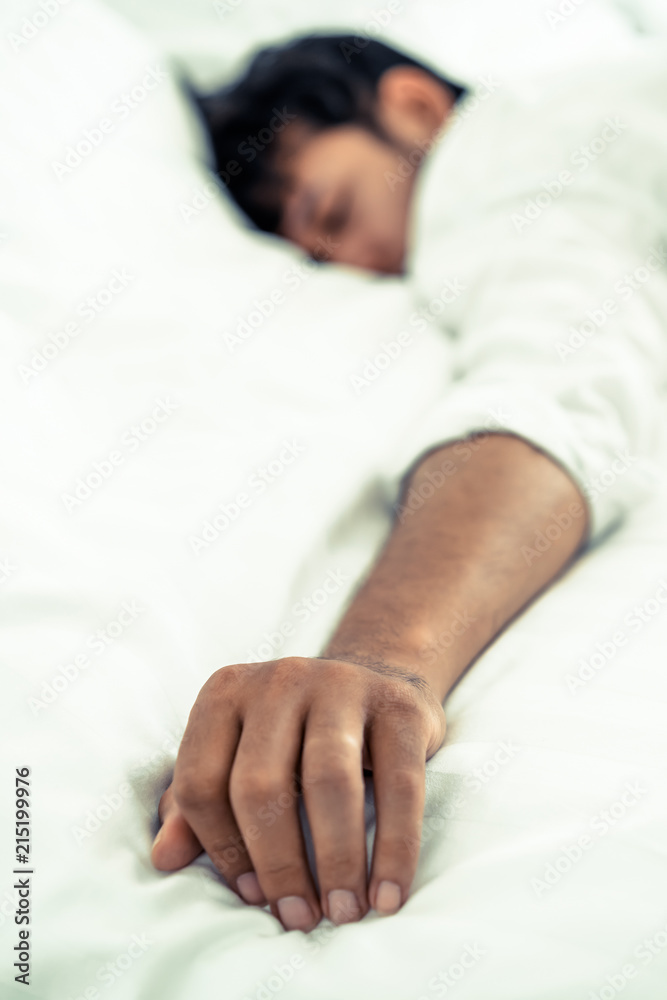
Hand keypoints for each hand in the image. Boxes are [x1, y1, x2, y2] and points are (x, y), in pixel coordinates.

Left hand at [150, 656, 445, 930]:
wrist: (376, 681)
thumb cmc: (293, 738)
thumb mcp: (238, 758)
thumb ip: (195, 805)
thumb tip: (164, 858)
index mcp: (224, 693)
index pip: (201, 781)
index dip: (221, 849)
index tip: (252, 897)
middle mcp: (279, 680)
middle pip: (261, 783)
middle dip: (278, 864)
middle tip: (299, 918)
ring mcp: (341, 684)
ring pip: (329, 781)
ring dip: (336, 860)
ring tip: (343, 913)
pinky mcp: (398, 705)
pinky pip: (400, 784)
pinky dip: (396, 848)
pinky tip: (388, 895)